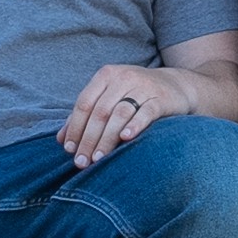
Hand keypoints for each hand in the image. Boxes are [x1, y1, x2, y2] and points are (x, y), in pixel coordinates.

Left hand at [62, 63, 179, 168]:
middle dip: (89, 139)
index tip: (69, 150)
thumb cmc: (136, 95)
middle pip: (100, 111)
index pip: (84, 103)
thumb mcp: (110, 98)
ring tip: (98, 158)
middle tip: (82, 161)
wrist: (176, 86)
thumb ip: (86, 116)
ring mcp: (143, 87)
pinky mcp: (161, 98)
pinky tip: (125, 138)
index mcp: (106, 76)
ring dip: (107, 138)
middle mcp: (123, 78)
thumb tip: (61, 140)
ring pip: (120, 114)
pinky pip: (146, 112)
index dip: (75, 127)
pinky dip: (135, 125)